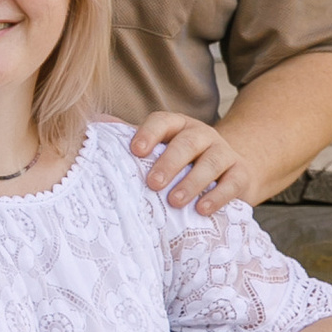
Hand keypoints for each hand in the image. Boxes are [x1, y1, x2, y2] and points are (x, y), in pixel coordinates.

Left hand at [130, 112, 260, 216]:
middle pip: (187, 142)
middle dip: (169, 162)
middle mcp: (202, 135)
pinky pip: (232, 183)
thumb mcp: (158, 150)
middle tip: (153, 183)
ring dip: (192, 181)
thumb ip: (127, 139)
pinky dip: (218, 196)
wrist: (227, 174)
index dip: (149, 134)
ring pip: (211, 162)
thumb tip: (91, 126)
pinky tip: (202, 210)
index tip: (134, 151)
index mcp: (178, 126)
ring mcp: (224, 153)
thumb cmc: (182, 164)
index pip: (163, 121)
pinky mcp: (241, 174)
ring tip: (175, 201)